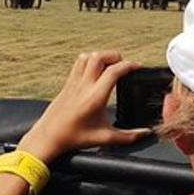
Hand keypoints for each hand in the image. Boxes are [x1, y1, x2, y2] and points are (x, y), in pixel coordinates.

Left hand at [17, 51, 150, 162]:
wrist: (48, 137)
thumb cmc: (73, 137)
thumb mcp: (104, 138)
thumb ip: (128, 136)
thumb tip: (145, 134)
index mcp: (94, 97)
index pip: (114, 71)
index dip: (129, 65)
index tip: (138, 67)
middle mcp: (84, 85)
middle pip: (100, 56)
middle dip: (115, 56)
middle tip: (123, 66)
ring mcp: (74, 82)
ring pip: (88, 56)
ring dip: (102, 56)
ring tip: (110, 65)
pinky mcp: (67, 83)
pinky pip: (78, 63)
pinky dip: (90, 60)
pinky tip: (96, 70)